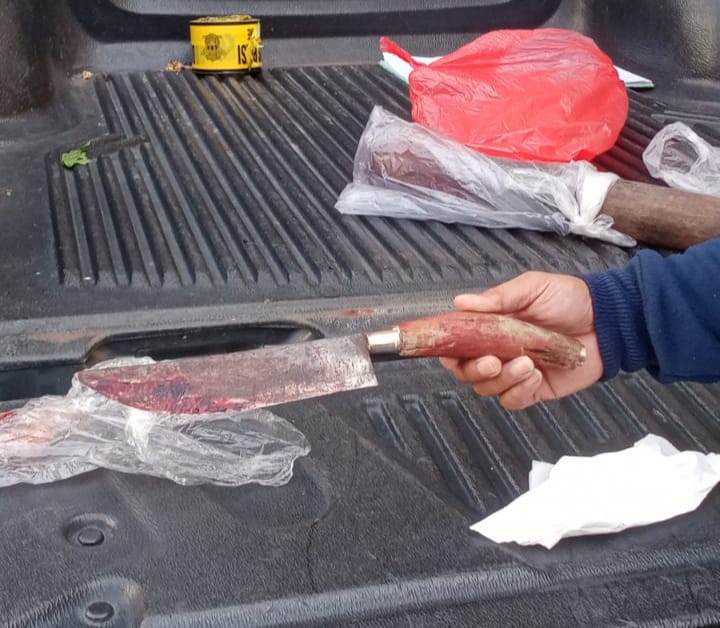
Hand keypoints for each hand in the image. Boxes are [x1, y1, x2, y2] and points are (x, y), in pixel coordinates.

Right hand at [439, 271, 603, 409]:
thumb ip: (497, 298)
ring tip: (527, 363)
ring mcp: (514, 372)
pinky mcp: (533, 389)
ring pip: (488, 388)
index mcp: (490, 326)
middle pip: (467, 371)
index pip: (458, 343)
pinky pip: (512, 400)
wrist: (607, 320)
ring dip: (503, 379)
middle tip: (493, 360)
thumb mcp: (532, 288)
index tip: (451, 352)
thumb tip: (460, 302)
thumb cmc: (569, 299)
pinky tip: (536, 374)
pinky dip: (519, 391)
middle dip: (475, 369)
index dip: (449, 350)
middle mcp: (497, 350)